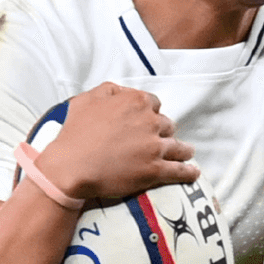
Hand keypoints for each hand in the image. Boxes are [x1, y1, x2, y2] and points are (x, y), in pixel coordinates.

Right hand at [36, 83, 198, 201]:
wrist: (69, 166)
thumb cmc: (74, 133)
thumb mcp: (86, 99)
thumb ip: (110, 91)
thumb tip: (124, 92)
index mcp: (135, 102)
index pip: (154, 103)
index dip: (150, 113)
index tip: (146, 121)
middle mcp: (149, 122)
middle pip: (167, 124)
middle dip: (163, 131)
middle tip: (158, 139)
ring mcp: (154, 147)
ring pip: (178, 147)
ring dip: (183, 150)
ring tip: (186, 153)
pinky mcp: (155, 170)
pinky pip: (179, 170)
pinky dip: (188, 172)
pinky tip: (193, 172)